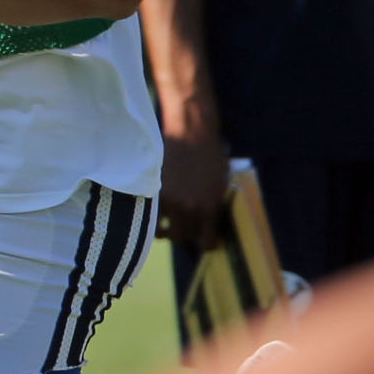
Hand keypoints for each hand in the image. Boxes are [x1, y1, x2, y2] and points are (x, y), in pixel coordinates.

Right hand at [158, 125, 234, 247]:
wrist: (191, 131)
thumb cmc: (211, 154)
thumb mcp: (221, 184)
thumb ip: (214, 207)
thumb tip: (209, 224)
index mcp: (209, 208)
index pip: (205, 241)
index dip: (206, 242)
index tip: (204, 239)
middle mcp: (188, 209)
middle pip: (183, 236)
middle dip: (186, 233)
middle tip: (186, 226)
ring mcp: (169, 201)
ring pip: (164, 230)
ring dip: (168, 228)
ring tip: (169, 222)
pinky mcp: (154, 192)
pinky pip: (152, 217)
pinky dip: (154, 218)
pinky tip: (158, 213)